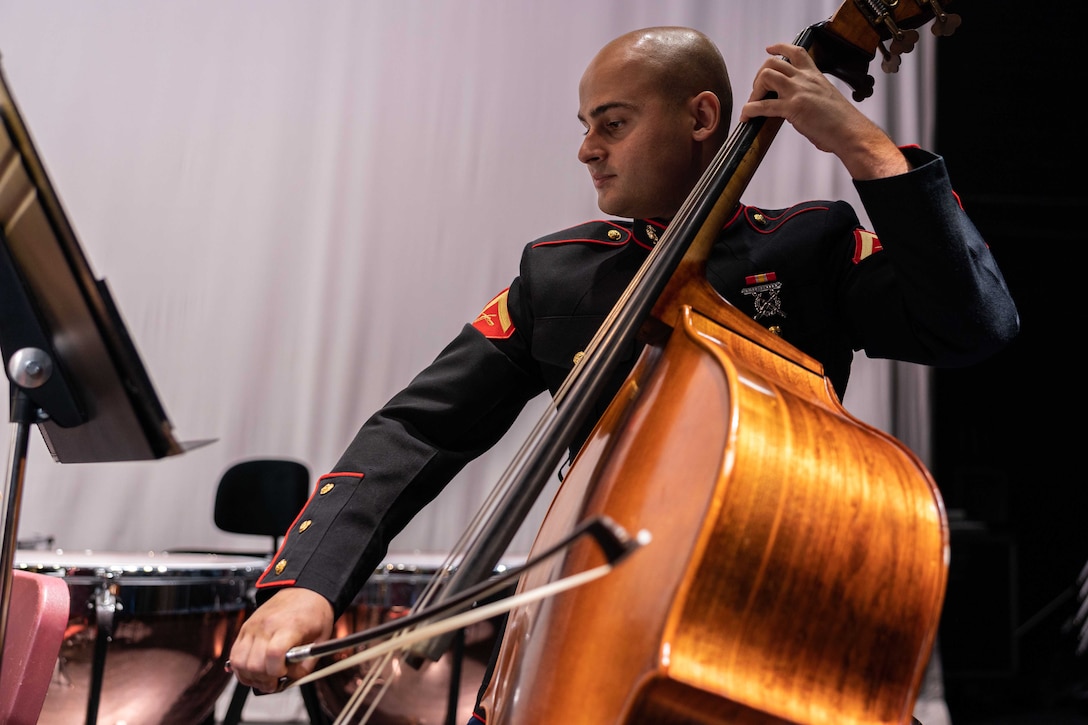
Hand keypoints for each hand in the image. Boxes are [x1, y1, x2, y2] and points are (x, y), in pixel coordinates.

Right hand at [228, 587, 334, 692]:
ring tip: (263, 678)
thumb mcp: (321, 639)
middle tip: (274, 682)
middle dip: (264, 680)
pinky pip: (234, 654)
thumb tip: (289, 680)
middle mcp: (267, 625)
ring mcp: (253, 626)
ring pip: (239, 662)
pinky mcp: (245, 628)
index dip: (277, 671)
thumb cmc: (314, 613)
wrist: (305, 590)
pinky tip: (254, 670)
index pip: (274, 654)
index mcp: (290, 626)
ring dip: (250, 677)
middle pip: (254, 663)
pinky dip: (241, 668)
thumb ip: (306, 665)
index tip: (284, 674)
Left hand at [739, 43, 908, 179]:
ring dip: (755, 89)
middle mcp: (805, 79)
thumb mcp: (826, 98)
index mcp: (815, 76)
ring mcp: (798, 92)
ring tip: (753, 103)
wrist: (851, 132)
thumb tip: (798, 104)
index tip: (769, 50)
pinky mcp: (793, 108)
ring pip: (766, 76)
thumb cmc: (842, 122)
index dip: (780, 48)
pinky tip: (746, 117)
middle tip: (758, 92)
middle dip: (760, 75)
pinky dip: (750, 110)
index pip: (797, 51)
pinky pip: (763, 105)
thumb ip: (811, 95)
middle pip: (773, 63)